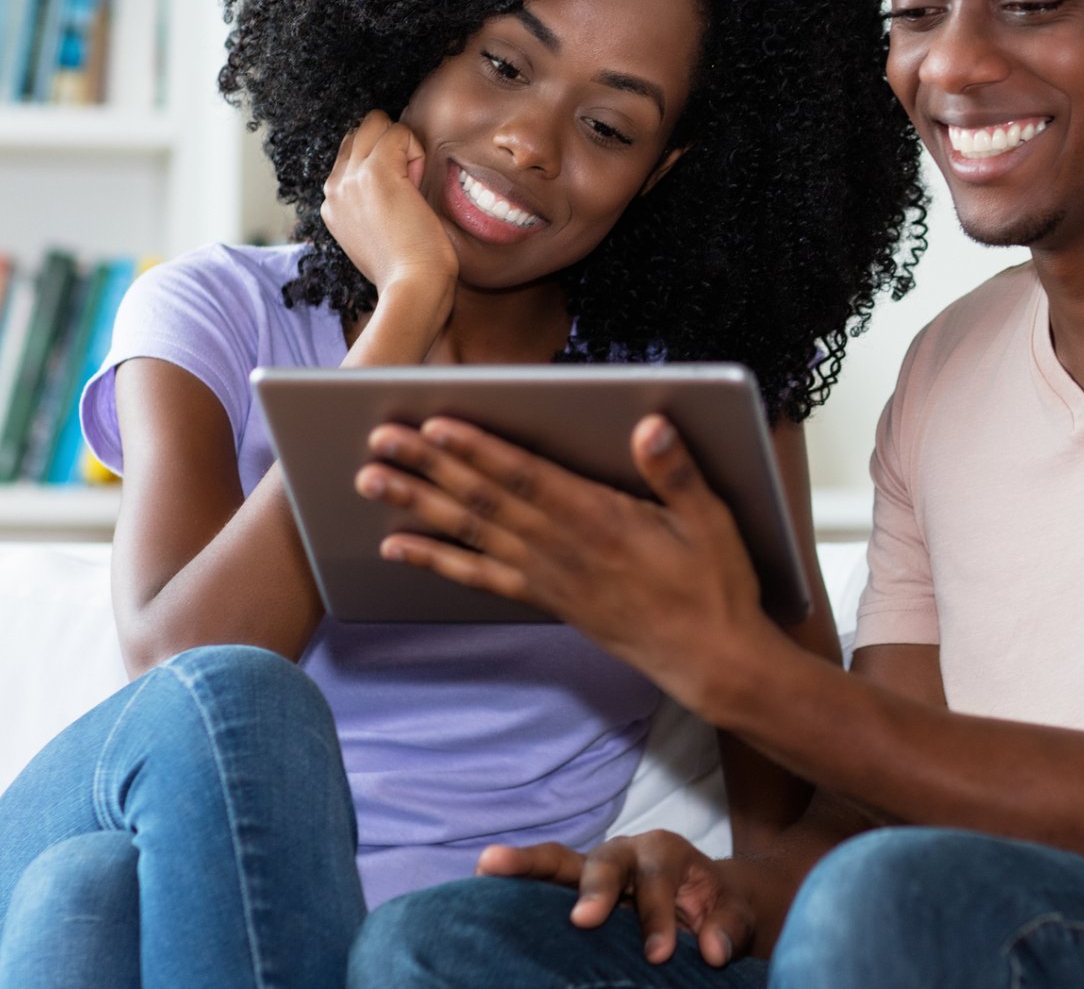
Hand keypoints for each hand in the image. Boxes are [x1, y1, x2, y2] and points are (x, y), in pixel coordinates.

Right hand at [320, 110, 459, 303]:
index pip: (351, 153)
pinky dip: (416, 150)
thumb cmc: (407, 271)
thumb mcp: (376, 237)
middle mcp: (333, 188)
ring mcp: (350, 179)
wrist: (412, 289)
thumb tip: (396, 183)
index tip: (400, 198)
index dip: (382, 162)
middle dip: (390, 146)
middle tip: (409, 187)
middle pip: (359, 131)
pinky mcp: (376, 173)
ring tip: (413, 185)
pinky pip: (399, 132)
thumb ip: (372, 207)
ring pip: (375, 123)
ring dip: (402, 145)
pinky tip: (418, 184)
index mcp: (332, 204)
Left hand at [354, 414, 780, 708]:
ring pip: (470, 533)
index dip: (478, 450)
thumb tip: (650, 424)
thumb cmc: (713, 585)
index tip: (435, 424)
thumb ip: (676, 471)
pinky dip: (436, 560)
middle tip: (379, 439)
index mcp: (600, 519)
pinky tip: (398, 547)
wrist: (709, 659)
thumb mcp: (712, 521)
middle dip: (428, 467)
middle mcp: (562, 547)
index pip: (526, 477)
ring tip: (370, 481)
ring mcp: (547, 576)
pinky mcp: (545, 598)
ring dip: (417, 505)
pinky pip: (479, 577)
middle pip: (483, 500)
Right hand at [477, 834, 757, 966]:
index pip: (657, 881)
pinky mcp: (568, 890)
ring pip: (556, 861)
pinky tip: (478, 887)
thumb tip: (711, 949)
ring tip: (487, 866)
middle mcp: (624, 852)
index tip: (659, 955)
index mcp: (665, 852)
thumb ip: (728, 928)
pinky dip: (511, 884)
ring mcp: (590, 869)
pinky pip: (538, 883)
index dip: (657, 917)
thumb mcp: (734, 916)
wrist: (703, 902)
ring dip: (524, 864)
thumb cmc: (716, 909)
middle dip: (596, 888)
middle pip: (604, 861)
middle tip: (586, 920)